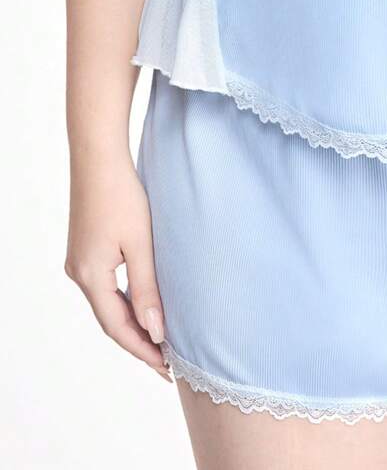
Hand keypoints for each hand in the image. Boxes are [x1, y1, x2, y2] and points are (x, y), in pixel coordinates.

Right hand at [65, 150, 170, 380]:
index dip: (143, 350)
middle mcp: (79, 275)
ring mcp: (79, 263)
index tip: (167, 368)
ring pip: (107, 305)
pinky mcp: (85, 251)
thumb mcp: (141, 244)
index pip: (118, 328)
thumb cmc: (123, 196)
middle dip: (139, 343)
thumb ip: (148, 289)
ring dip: (132, 324)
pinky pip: (106, 288)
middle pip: (110, 321)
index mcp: (91, 277)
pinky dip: (125, 303)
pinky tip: (143, 307)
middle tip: (168, 364)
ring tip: (160, 341)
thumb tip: (156, 331)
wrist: (98, 159)